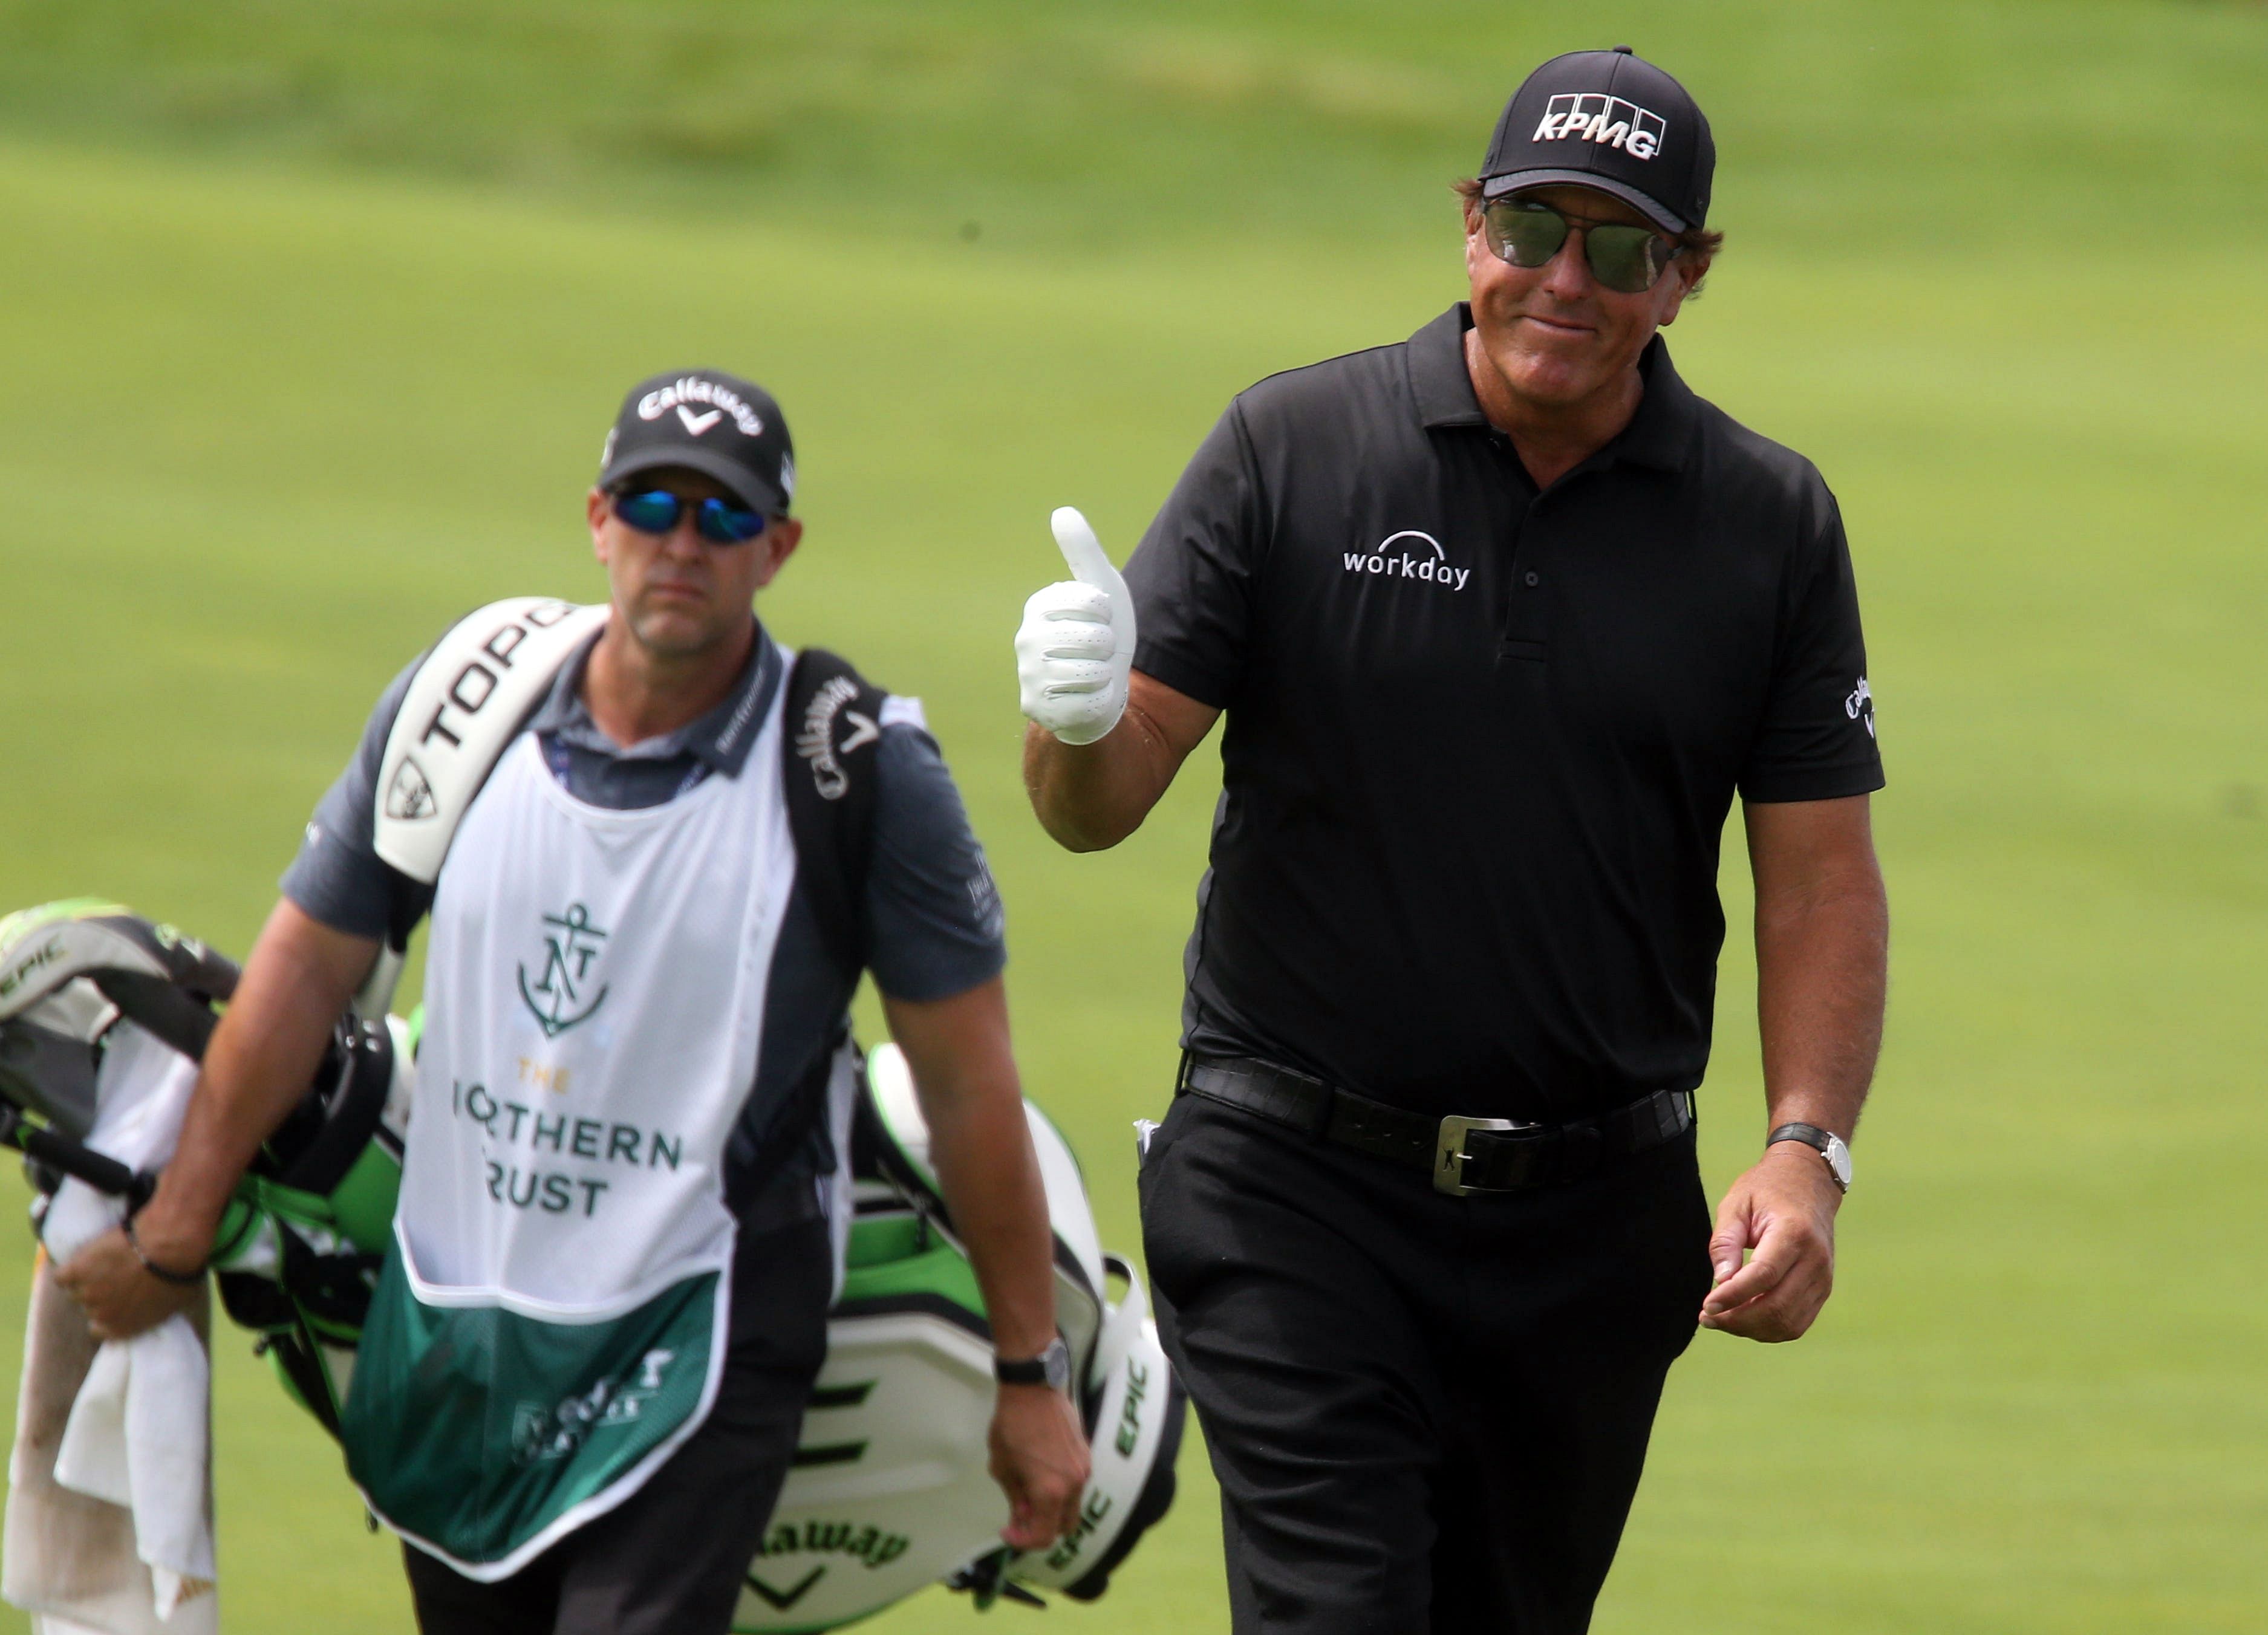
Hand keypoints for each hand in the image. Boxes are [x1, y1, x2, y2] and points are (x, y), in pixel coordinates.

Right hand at [52, 1225, 202, 1342]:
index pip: (100, 1329)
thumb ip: (156, 1314)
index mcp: (122, 1328)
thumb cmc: (181, 1271)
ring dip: (85, 1278)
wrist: (169, 1244)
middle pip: (89, 1306)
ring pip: (75, 1289)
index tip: (114, 1301)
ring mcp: (87, 1292)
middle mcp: (100, 1315)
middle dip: (100, 1293)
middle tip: (113, 1274)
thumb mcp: (176, 1304)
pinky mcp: (76, 1270)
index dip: (106, 1314)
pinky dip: (70, 1267)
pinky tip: (83, 1258)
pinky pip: (61, 1274)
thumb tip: (155, 1313)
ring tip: (102, 1263)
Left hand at [988, 1381, 1090, 1549]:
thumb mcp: (1003, 1466)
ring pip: (1073, 1506)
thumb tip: (1022, 1517)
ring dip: (1053, 1509)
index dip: (1023, 1542)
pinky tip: (1042, 1474)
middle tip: (1019, 1517)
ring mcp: (1084, 1468)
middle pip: (1065, 1526)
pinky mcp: (1086, 1454)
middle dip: (1042, 1528)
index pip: (1044, 1536)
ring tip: (1028, 1492)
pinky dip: (1061, 1490)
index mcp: (1051, 1492)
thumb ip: (1015, 1498)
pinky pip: (1076, 1484)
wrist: (1033, 1388)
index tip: (1008, 1531)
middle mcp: (1075, 1484)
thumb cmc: (1012, 1426)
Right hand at [1016, 507, 1134, 745]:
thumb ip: (1083, 552)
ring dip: (1104, 675)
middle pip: (1096, 639)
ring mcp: (1028, 677)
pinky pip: (1090, 703)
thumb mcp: (1099, 590)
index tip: (1097, 621)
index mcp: (1039, 606)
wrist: (1094, 692)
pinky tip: (1085, 698)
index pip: (1093, 603)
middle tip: (1096, 653)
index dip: (1107, 615)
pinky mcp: (1037, 711)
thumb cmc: (1098, 635)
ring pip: (1094, 672)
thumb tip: (1062, 511)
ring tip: (1091, 674)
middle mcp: (1025, 639)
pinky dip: (1099, 702)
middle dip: (1108, 647)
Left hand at [1699, 1144, 1840, 1341]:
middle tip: (1708, 1317)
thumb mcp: (1736, 1204)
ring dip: (1752, 1329)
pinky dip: (1769, 1329)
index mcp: (1794, 1232)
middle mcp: (1815, 1260)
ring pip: (1789, 1323)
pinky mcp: (1823, 1290)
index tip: (1706, 1307)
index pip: (1764, 1276)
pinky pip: (1797, 1323)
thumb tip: (1721, 1282)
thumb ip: (1725, 1242)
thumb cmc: (1766, 1191)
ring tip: (1723, 1319)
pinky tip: (1745, 1318)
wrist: (1809, 1183)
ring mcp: (1823, 1278)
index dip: (1733, 1296)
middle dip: (1738, 1320)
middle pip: (1778, 1307)